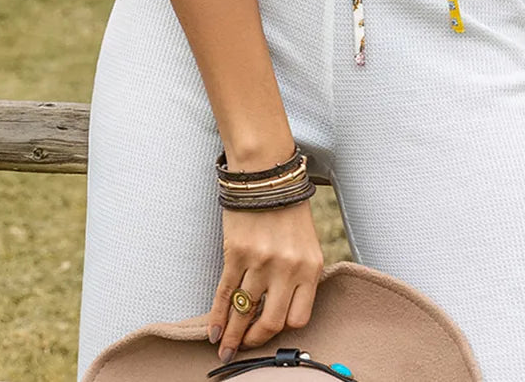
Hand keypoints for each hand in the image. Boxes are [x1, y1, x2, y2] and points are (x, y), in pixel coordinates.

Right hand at [209, 202, 323, 361]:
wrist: (266, 175)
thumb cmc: (288, 209)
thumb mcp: (306, 243)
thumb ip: (299, 275)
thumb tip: (281, 309)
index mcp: (310, 267)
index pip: (299, 317)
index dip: (282, 330)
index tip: (270, 334)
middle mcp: (288, 267)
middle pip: (271, 322)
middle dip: (255, 341)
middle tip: (244, 348)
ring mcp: (261, 261)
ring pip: (244, 312)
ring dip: (232, 335)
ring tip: (224, 348)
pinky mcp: (236, 253)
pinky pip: (226, 294)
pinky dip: (218, 317)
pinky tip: (214, 331)